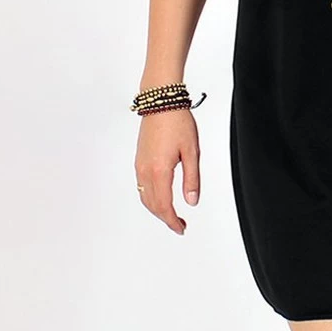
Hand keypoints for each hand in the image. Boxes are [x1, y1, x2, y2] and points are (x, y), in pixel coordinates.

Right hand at [134, 108, 200, 234]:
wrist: (161, 101)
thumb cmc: (177, 121)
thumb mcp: (192, 151)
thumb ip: (192, 178)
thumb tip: (192, 201)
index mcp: (159, 171)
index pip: (164, 206)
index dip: (172, 221)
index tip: (181, 228)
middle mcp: (145, 171)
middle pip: (152, 205)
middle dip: (165, 218)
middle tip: (179, 224)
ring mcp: (139, 165)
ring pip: (144, 197)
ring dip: (156, 209)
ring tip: (171, 213)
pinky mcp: (138, 159)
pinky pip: (141, 186)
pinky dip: (150, 197)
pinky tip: (160, 196)